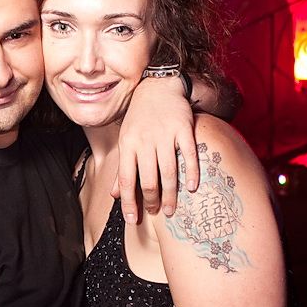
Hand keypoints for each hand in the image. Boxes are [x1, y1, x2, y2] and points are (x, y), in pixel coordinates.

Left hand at [114, 77, 197, 220]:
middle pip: (147, 180)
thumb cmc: (139, 118)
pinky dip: (191, 173)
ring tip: (171, 209)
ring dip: (170, 195)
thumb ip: (122, 168)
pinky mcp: (183, 129)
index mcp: (127, 145)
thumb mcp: (125, 140)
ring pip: (168, 172)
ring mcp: (164, 135)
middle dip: (151, 201)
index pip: (125, 180)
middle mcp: (144, 141)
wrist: (157, 86)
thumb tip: (115, 195)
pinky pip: (189, 155)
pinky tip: (192, 188)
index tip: (133, 220)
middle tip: (156, 212)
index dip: (128, 203)